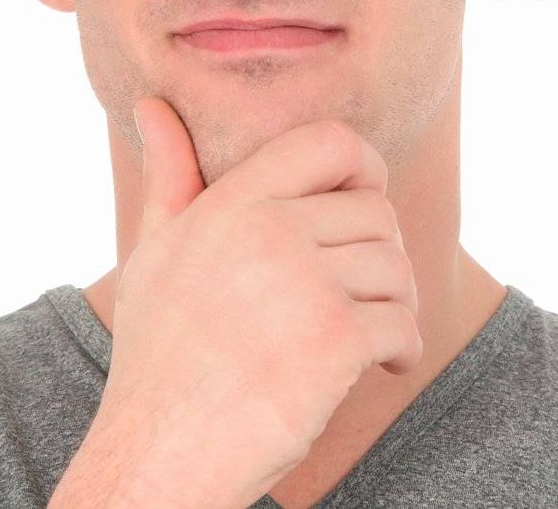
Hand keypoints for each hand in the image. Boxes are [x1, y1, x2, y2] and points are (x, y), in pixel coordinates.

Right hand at [58, 96, 422, 508]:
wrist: (161, 451)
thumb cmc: (160, 355)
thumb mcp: (155, 253)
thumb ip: (171, 177)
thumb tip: (153, 105)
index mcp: (231, 204)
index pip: (331, 142)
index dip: (364, 168)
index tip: (364, 206)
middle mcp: (266, 232)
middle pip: (376, 213)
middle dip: (378, 258)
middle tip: (358, 297)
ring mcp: (301, 285)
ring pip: (397, 268)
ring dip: (394, 307)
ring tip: (366, 336)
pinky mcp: (333, 340)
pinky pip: (404, 323)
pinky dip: (403, 351)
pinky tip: (380, 368)